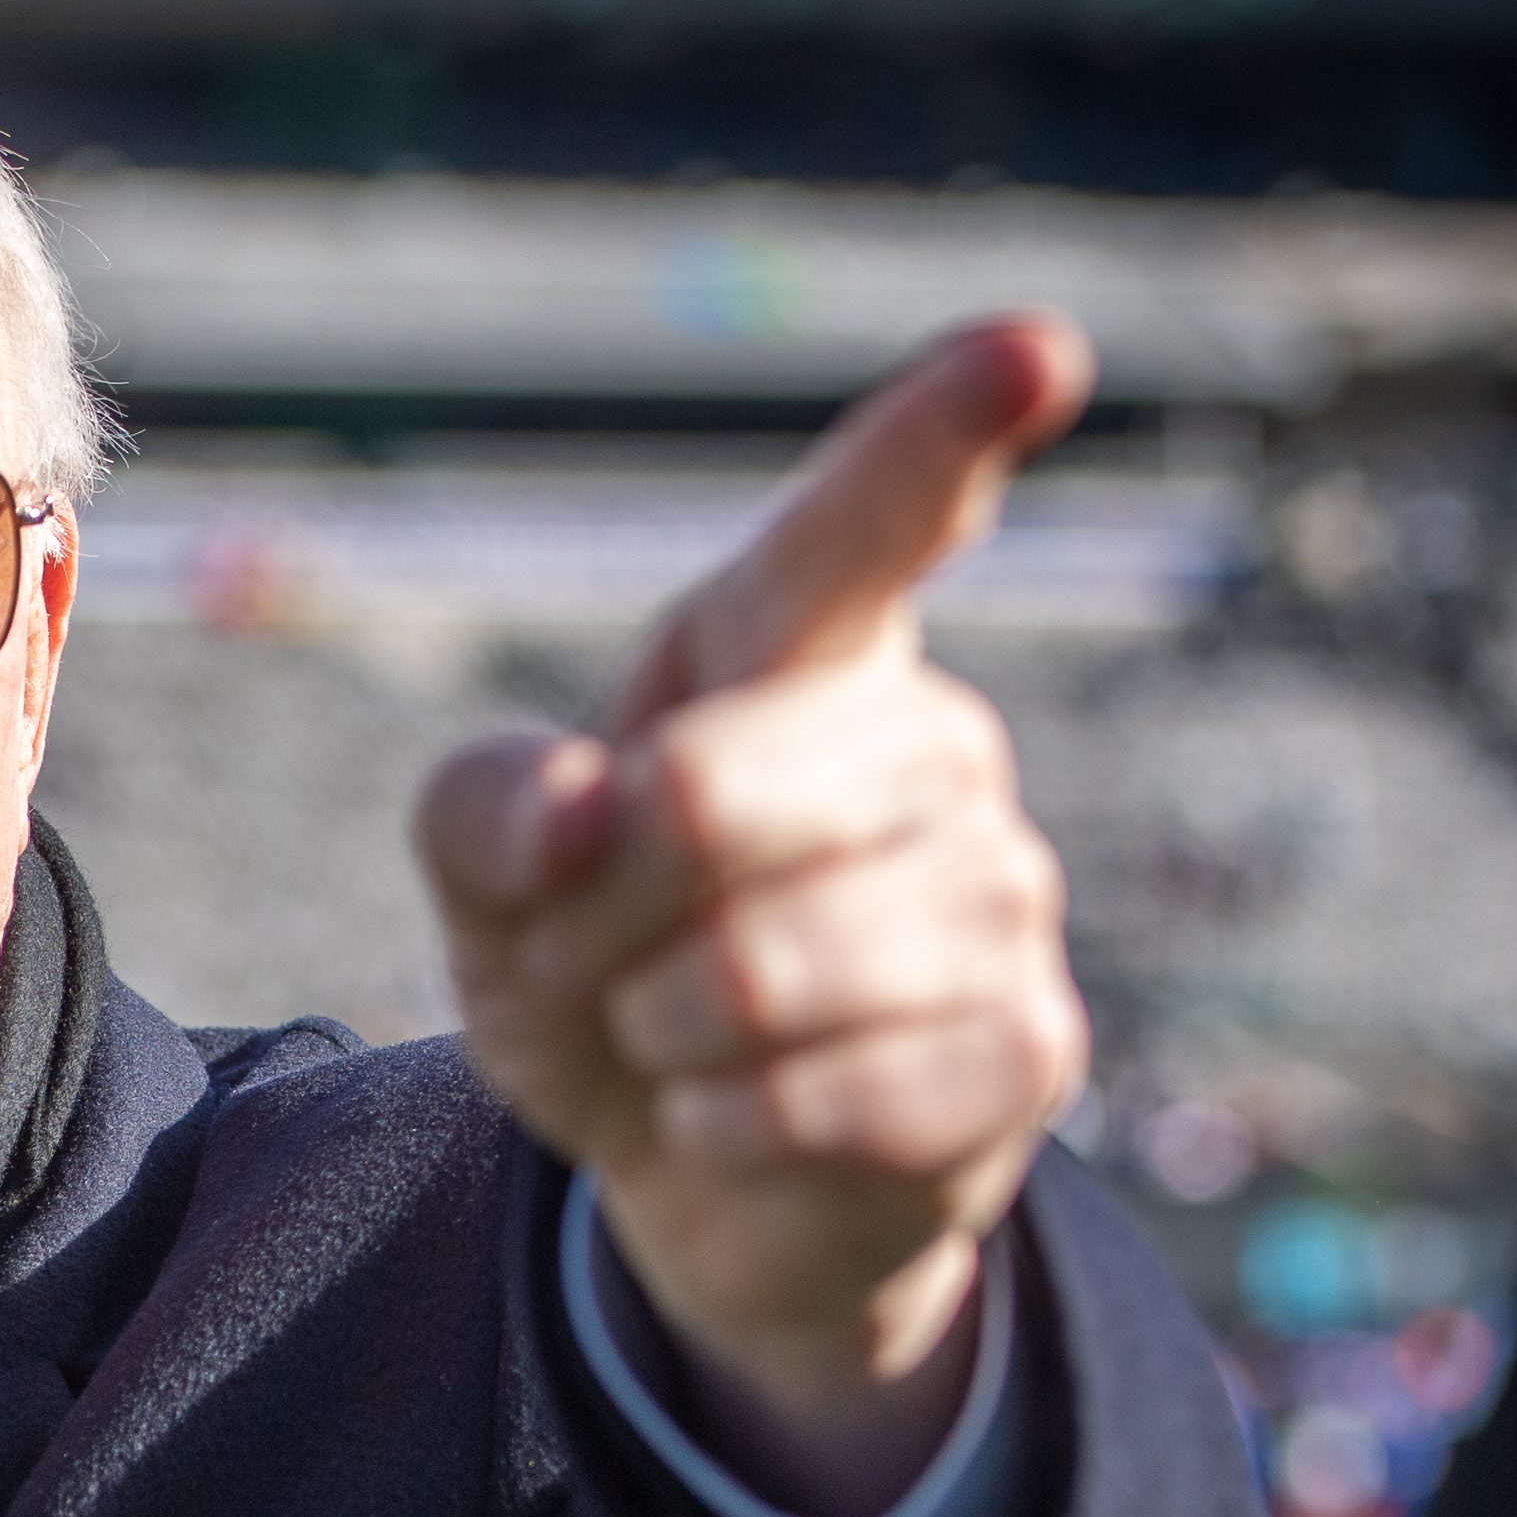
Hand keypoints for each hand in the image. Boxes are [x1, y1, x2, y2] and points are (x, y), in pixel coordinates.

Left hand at [417, 316, 1093, 1516]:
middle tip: (597, 958)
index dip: (942, 435)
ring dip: (659, 1035)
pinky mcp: (1028, 1045)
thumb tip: (585, 804)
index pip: (869, 526)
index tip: (1035, 347)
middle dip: (599, 914)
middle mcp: (927, 743)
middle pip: (712, 798)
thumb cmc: (598, 965)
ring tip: (677, 1037)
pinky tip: (746, 1116)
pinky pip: (832, 1095)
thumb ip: (481, 811)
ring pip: (764, 969)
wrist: (689, 1169)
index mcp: (792, 653)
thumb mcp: (488, 883)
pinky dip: (731, 1129)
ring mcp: (999, 892)